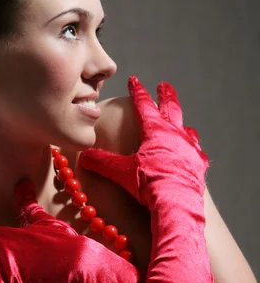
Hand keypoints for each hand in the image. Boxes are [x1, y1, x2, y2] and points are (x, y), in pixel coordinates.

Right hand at [79, 75, 209, 209]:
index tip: (133, 79)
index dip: (137, 91)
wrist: (176, 203)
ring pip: (186, 129)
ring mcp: (190, 148)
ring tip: (180, 123)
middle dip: (166, 95)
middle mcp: (175, 134)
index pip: (143, 105)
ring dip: (181, 124)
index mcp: (155, 131)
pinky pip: (196, 152)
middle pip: (171, 108)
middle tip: (164, 85)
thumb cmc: (148, 185)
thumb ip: (102, 162)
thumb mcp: (121, 172)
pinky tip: (190, 154)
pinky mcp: (199, 164)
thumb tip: (83, 157)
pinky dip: (191, 150)